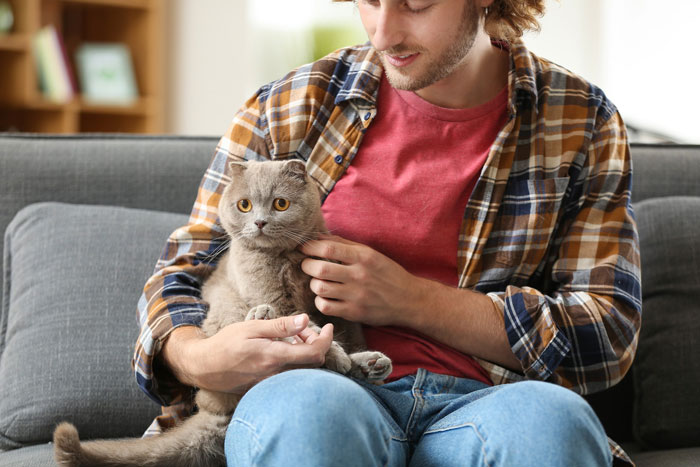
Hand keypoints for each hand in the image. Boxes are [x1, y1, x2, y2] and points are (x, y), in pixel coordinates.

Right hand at [163, 314, 332, 392]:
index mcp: (275, 357)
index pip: (314, 353)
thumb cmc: (226, 343)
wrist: (204, 367)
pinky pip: (290, 375)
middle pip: (312, 362)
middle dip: (314, 343)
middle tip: (301, 329)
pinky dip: (294, 361)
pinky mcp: (267, 388)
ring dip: (303, 352)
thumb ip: (281, 326)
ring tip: (290, 337)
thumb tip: (305, 320)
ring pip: (302, 369)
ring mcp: (272, 384)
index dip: (326, 340)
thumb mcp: (252, 327)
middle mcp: (277, 374)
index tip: (328, 327)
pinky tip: (282, 349)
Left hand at [300, 234, 423, 326]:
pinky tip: (325, 297)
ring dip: (313, 284)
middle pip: (320, 268)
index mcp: (363, 257)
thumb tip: (318, 236)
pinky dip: (320, 301)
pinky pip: (326, 306)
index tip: (303, 248)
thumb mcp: (371, 254)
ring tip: (317, 281)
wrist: (409, 300)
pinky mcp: (355, 312)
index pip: (329, 248)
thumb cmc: (388, 274)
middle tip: (307, 265)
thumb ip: (344, 244)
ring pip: (320, 288)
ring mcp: (356, 295)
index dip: (310, 247)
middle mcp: (359, 275)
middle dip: (307, 265)